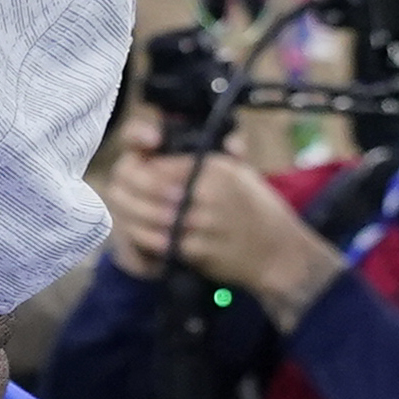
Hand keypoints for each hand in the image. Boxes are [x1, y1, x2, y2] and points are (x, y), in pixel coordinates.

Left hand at [99, 116, 347, 328]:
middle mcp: (205, 191)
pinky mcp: (196, 249)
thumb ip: (207, 158)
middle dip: (125, 191)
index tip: (130, 170)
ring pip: (146, 215)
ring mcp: (200, 222)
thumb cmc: (259, 211)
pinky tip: (140, 234)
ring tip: (125, 214)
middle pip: (145, 186)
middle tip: (119, 193)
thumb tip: (169, 146)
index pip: (158, 162)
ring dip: (130, 216)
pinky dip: (144, 238)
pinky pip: (157, 242)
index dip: (135, 166)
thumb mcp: (240, 172)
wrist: (280, 253)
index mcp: (214, 167)